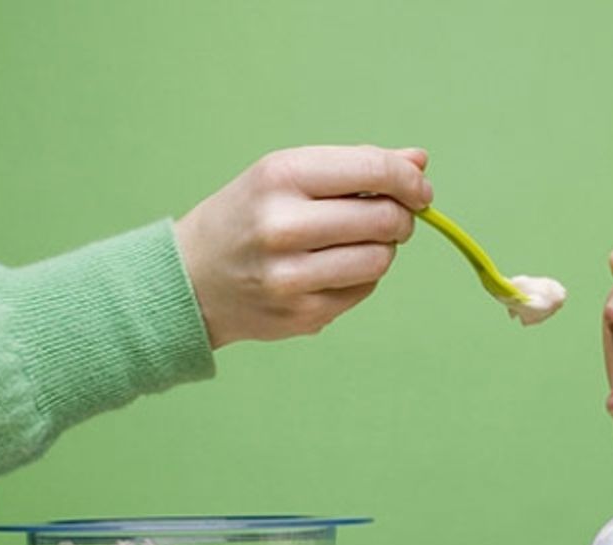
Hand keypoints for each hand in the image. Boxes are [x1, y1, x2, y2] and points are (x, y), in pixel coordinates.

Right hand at [174, 145, 432, 347]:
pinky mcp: (302, 314)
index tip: (420, 190)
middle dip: (401, 217)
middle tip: (391, 218)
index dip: (410, 181)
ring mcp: (292, 275)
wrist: (192, 278)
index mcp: (281, 176)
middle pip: (385, 220)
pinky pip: (364, 290)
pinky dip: (361, 277)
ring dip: (383, 249)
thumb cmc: (249, 216)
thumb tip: (419, 162)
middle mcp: (283, 225)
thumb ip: (357, 166)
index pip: (374, 171)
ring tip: (356, 243)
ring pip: (381, 259)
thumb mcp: (288, 175)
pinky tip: (332, 269)